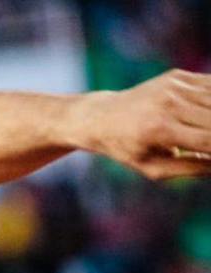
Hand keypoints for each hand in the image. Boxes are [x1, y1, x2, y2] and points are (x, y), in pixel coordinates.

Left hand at [84, 69, 210, 180]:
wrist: (101, 117)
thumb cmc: (127, 149)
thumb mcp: (153, 169)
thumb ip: (191, 168)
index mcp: (160, 130)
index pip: (209, 140)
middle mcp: (168, 104)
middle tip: (210, 143)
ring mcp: (174, 86)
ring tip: (206, 131)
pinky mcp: (178, 76)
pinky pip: (210, 86)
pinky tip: (206, 115)